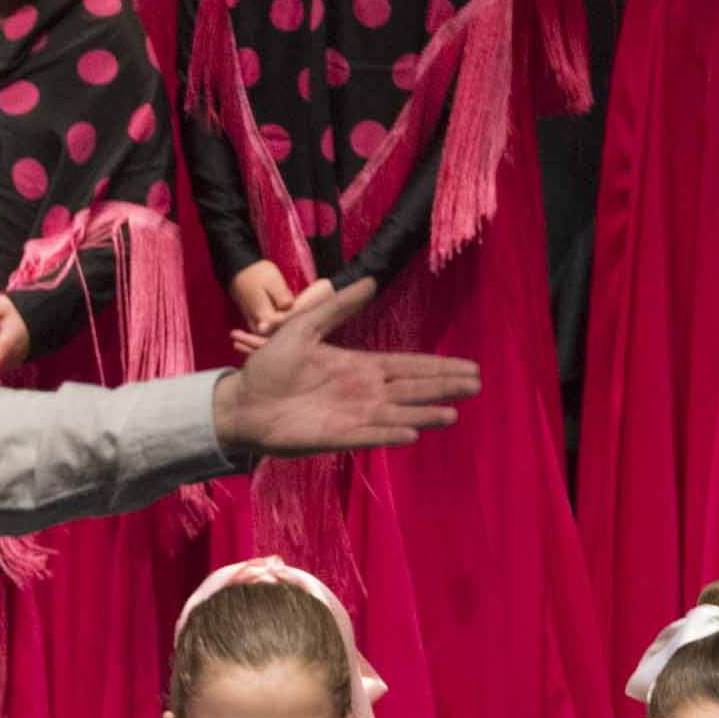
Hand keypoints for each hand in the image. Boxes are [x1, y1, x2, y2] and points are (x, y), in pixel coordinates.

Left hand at [207, 271, 482, 458]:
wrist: (241, 403)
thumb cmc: (268, 368)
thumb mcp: (303, 327)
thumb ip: (336, 306)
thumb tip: (371, 280)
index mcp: (358, 367)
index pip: (407, 366)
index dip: (437, 366)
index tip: (468, 366)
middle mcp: (363, 392)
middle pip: (412, 389)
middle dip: (443, 386)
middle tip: (477, 384)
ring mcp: (353, 416)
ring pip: (399, 414)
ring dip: (425, 413)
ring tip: (454, 412)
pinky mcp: (338, 436)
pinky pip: (371, 434)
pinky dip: (392, 433)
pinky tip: (414, 431)